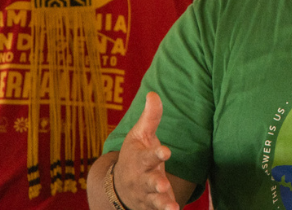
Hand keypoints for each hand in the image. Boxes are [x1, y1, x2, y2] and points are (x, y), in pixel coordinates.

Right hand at [113, 92, 178, 209]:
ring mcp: (147, 195)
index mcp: (140, 159)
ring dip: (162, 204)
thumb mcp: (140, 135)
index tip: (166, 152)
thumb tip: (154, 94)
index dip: (156, 154)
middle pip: (148, 181)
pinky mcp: (152, 206)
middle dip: (155, 183)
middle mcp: (142, 178)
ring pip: (154, 201)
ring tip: (171, 207)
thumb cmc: (134, 154)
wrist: (119, 185)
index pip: (148, 156)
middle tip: (162, 184)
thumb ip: (151, 118)